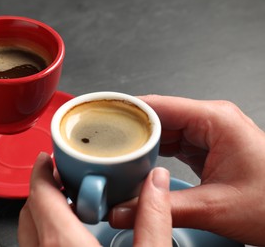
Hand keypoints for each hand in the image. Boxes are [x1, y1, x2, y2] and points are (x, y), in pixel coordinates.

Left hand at [18, 152, 171, 245]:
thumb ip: (154, 221)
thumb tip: (157, 183)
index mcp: (63, 245)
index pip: (39, 194)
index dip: (42, 171)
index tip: (49, 158)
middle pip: (30, 209)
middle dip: (44, 188)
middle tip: (64, 178)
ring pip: (29, 230)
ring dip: (43, 211)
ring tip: (70, 204)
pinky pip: (35, 246)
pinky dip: (46, 232)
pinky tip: (72, 235)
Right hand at [109, 95, 264, 245]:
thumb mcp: (214, 207)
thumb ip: (163, 208)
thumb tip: (123, 210)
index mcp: (215, 120)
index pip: (158, 106)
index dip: (125, 113)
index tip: (100, 120)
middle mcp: (210, 120)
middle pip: (157, 117)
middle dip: (130, 133)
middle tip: (104, 147)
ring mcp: (208, 133)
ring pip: (162, 131)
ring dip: (141, 145)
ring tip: (116, 156)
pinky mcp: (206, 148)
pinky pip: (172, 143)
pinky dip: (154, 154)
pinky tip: (139, 163)